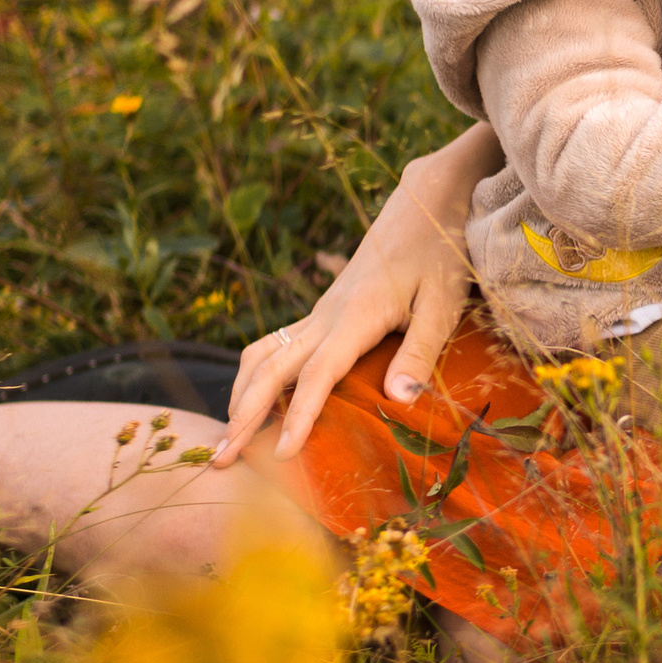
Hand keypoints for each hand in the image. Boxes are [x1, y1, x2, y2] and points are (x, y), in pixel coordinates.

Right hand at [208, 125, 496, 464]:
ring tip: (225, 438)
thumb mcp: (444, 303)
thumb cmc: (440, 253)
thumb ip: (420, 351)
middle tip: (218, 461)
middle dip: (242, 417)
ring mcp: (319, 312)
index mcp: (356, 316)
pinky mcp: (321, 311)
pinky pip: (273, 345)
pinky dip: (253, 376)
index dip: (299, 415)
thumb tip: (400, 400)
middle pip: (270, 369)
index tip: (282, 455)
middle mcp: (326, 315)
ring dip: (238, 396)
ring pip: (261, 354)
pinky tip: (250, 401)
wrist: (423, 201)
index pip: (319, 374)